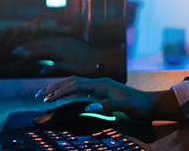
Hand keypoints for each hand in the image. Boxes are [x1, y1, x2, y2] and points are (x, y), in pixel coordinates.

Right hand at [39, 76, 158, 120]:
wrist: (149, 104)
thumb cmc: (138, 105)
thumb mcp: (125, 107)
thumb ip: (107, 106)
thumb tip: (89, 106)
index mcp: (102, 83)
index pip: (77, 85)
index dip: (62, 90)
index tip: (49, 98)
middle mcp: (99, 82)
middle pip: (72, 81)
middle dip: (55, 87)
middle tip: (39, 95)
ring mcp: (99, 87)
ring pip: (74, 84)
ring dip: (59, 88)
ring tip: (44, 94)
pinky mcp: (100, 93)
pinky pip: (79, 90)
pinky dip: (68, 92)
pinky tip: (61, 96)